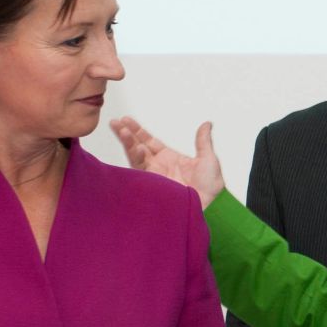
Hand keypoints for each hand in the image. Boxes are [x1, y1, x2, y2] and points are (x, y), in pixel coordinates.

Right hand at [109, 116, 223, 208]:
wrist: (209, 206)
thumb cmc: (211, 186)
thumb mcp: (208, 159)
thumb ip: (203, 141)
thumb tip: (207, 124)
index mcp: (170, 157)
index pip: (149, 141)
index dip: (138, 130)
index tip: (126, 120)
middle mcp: (159, 165)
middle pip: (138, 146)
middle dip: (126, 133)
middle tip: (116, 122)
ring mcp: (154, 175)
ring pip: (135, 156)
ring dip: (128, 143)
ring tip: (122, 130)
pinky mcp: (151, 184)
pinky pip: (140, 169)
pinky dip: (137, 158)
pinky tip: (138, 148)